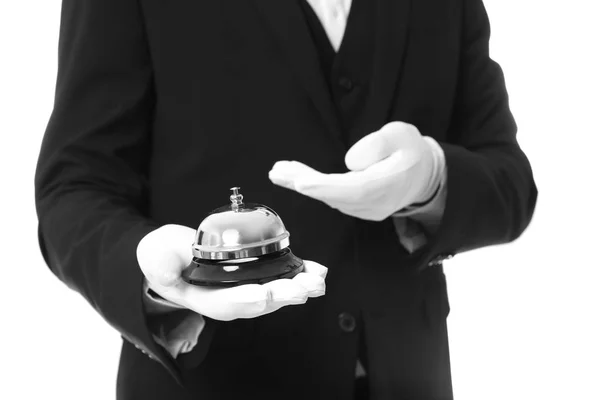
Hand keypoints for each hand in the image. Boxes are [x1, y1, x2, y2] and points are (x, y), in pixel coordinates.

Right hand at [137, 224, 326, 320]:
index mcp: (205, 299)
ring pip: (277, 292)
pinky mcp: (259, 276)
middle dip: (283, 295)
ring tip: (317, 280)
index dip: (244, 300)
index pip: (226, 304)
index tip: (261, 295)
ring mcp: (247, 288)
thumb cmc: (166, 258)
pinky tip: (318, 269)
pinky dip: (301, 273)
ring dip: (299, 287)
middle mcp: (231, 299)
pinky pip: (283, 277)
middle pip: (260, 301)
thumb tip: (164, 272)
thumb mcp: (156, 258)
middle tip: (303, 288)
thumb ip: (160, 264)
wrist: (177, 254)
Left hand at [268, 121, 438, 220]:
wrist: (423, 176)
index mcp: (389, 184)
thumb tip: (350, 161)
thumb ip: (378, 143)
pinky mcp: (358, 208)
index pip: (355, 190)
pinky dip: (313, 187)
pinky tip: (294, 176)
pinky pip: (332, 198)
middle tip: (278, 172)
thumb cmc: (410, 150)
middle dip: (304, 183)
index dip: (326, 187)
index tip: (302, 183)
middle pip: (335, 195)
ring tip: (279, 170)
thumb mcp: (401, 134)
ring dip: (303, 183)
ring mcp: (366, 210)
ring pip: (330, 197)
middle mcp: (375, 204)